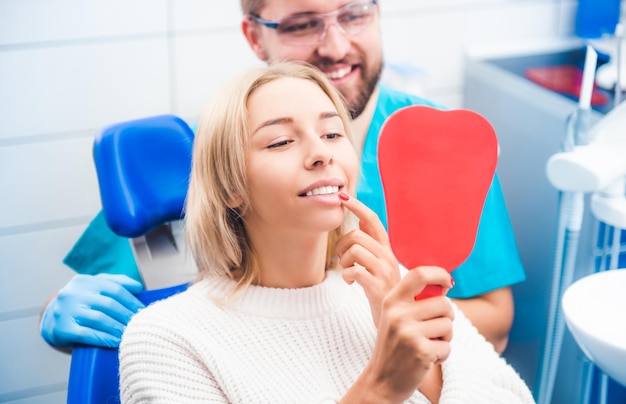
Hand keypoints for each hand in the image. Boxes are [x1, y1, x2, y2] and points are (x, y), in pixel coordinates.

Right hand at [40, 274, 143, 347]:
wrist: (52, 321)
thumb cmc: (81, 304)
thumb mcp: (95, 288)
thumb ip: (117, 283)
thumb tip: (138, 287)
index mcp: (84, 281)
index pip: (115, 289)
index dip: (131, 301)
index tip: (142, 311)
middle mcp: (73, 293)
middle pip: (108, 304)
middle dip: (126, 315)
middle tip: (138, 324)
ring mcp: (65, 311)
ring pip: (99, 319)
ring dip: (117, 328)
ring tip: (129, 333)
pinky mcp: (62, 329)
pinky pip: (86, 334)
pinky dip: (103, 338)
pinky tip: (115, 341)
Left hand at [336, 192, 399, 326]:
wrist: (398, 320)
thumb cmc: (383, 291)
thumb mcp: (380, 265)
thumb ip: (371, 244)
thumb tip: (361, 221)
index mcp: (386, 250)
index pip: (373, 220)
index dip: (358, 207)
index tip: (343, 197)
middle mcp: (388, 257)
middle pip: (356, 235)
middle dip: (342, 246)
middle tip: (343, 260)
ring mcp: (384, 272)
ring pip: (354, 250)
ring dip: (343, 262)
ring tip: (349, 273)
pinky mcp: (378, 287)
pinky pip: (354, 271)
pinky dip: (346, 276)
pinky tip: (351, 283)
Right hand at [364, 266, 454, 401]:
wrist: (381, 381)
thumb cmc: (395, 346)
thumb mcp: (396, 318)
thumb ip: (415, 301)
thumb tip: (445, 284)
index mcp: (392, 301)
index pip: (419, 274)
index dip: (438, 273)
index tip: (448, 281)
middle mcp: (398, 314)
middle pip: (443, 303)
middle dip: (447, 317)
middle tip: (435, 329)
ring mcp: (409, 333)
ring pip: (448, 325)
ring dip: (445, 338)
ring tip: (428, 345)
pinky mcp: (421, 351)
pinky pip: (447, 346)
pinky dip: (443, 355)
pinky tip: (427, 359)